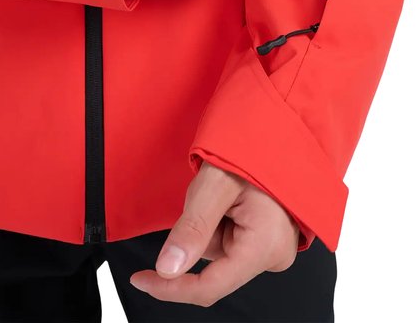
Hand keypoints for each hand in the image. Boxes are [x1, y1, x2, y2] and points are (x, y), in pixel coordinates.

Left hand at [129, 162, 299, 306]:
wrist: (277, 132)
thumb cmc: (253, 149)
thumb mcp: (214, 184)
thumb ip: (192, 228)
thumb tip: (167, 269)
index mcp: (266, 246)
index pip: (210, 287)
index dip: (171, 288)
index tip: (141, 279)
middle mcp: (275, 255)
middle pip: (214, 265)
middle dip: (199, 232)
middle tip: (208, 195)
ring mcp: (275, 248)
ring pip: (220, 251)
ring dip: (209, 223)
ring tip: (223, 190)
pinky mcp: (269, 240)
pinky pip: (231, 241)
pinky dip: (220, 221)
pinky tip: (230, 198)